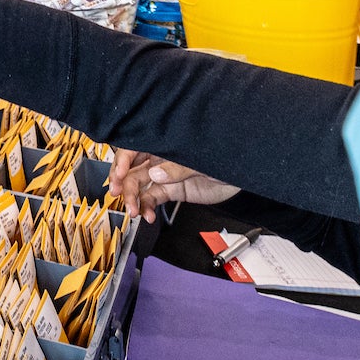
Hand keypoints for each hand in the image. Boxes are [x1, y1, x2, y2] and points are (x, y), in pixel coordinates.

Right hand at [108, 149, 240, 222]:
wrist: (241, 173)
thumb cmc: (225, 155)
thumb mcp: (202, 160)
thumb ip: (178, 168)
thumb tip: (155, 174)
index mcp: (164, 144)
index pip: (135, 148)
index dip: (122, 160)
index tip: (117, 174)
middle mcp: (160, 158)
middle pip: (132, 168)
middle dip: (122, 182)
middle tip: (118, 195)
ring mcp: (165, 175)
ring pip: (139, 185)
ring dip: (133, 198)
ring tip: (135, 212)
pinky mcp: (171, 190)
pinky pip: (152, 198)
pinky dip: (146, 207)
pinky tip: (147, 216)